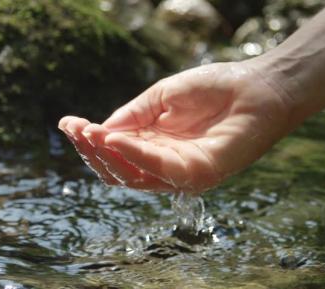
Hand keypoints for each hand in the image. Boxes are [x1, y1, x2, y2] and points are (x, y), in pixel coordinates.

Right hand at [58, 62, 289, 193]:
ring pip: (130, 177)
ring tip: (89, 133)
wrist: (257, 86)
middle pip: (116, 170)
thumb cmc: (212, 88)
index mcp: (152, 144)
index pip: (113, 152)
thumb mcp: (161, 96)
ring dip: (106, 155)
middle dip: (91, 151)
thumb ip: (133, 115)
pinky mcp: (196, 176)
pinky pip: (157, 170)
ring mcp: (178, 172)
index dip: (88, 140)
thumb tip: (100, 131)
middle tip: (76, 129)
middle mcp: (161, 163)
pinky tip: (113, 139)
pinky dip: (133, 155)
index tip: (67, 123)